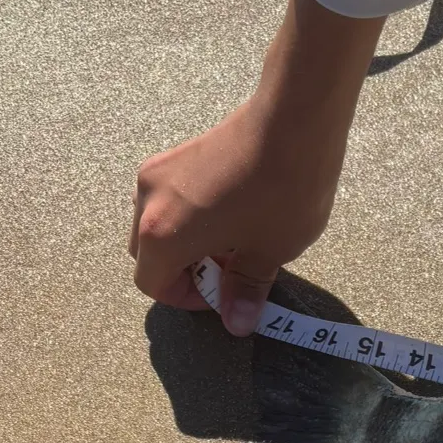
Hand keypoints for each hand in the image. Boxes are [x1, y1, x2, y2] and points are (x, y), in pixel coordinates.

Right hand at [130, 0, 385, 334]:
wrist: (295, 121)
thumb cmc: (282, 192)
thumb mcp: (268, 252)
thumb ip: (245, 289)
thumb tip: (236, 321)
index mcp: (161, 235)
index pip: (152, 284)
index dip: (187, 299)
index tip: (223, 296)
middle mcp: (147, 201)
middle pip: (148, 252)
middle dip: (184, 270)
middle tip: (231, 272)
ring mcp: (159, 171)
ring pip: (157, 223)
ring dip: (187, 242)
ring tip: (236, 241)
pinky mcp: (177, 152)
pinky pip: (171, 197)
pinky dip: (191, 215)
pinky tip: (235, 212)